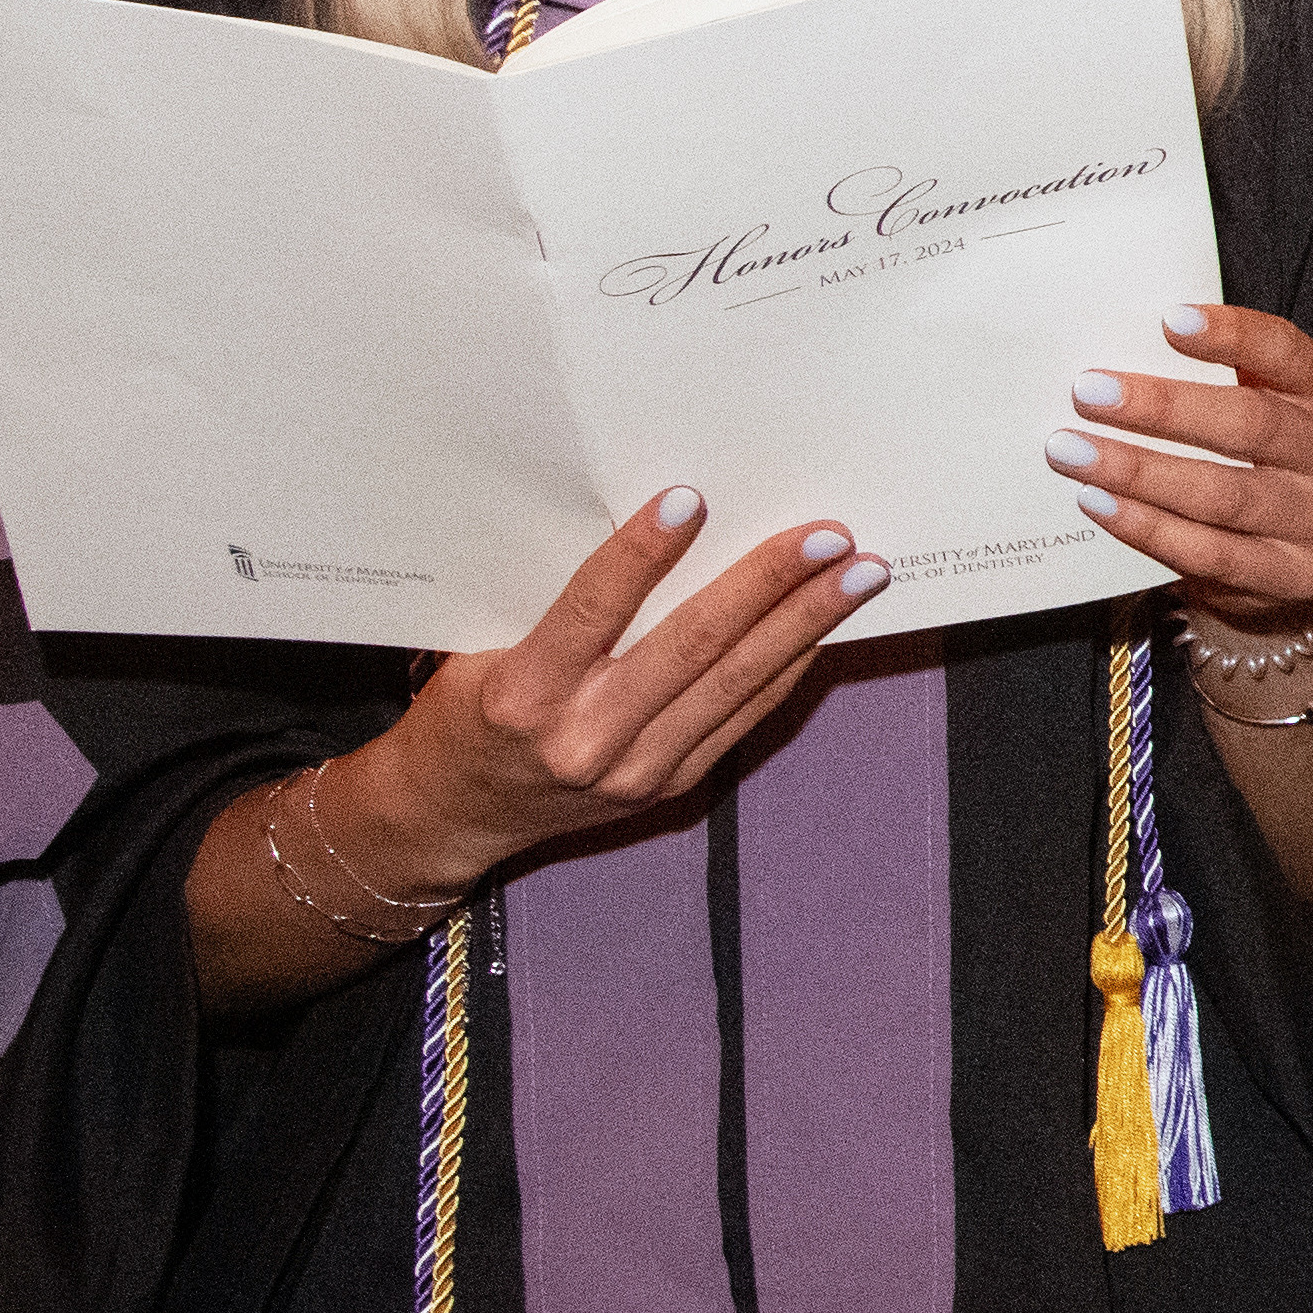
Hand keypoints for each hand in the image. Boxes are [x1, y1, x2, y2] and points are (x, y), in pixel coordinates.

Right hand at [363, 487, 883, 893]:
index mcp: (523, 696)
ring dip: (805, 624)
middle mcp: (583, 739)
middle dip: (768, 586)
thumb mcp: (481, 651)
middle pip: (692, 646)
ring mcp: (635, 770)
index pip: (592, 609)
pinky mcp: (670, 787)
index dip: (642, 553)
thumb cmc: (466, 711)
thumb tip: (658, 528)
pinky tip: (824, 628)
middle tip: (828, 536)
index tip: (691, 498)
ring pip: (735, 683)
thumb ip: (557, 606)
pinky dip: (787, 668)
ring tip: (859, 576)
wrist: (453, 814)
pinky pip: (742, 717)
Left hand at [1051, 304, 1312, 627]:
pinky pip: (1210, 552)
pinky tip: (1099, 504)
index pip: (1287, 354)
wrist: (1283, 562)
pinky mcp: (1295, 576)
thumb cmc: (1250, 462)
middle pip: (1251, 425)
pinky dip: (1147, 527)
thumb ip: (1211, 382)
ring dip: (1138, 471)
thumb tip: (1115, 355)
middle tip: (1088, 392)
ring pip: (1223, 494)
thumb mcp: (1253, 407)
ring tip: (1072, 452)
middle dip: (1163, 408)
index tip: (1168, 320)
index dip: (1232, 336)